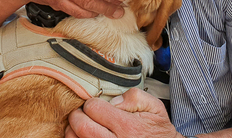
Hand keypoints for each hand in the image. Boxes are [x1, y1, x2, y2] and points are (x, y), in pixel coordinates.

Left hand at [65, 88, 180, 137]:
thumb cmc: (158, 132)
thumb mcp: (155, 107)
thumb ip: (135, 97)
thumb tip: (114, 100)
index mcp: (127, 126)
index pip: (94, 108)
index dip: (92, 103)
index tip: (96, 105)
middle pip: (81, 126)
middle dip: (77, 116)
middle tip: (82, 114)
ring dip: (74, 132)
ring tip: (82, 127)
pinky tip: (86, 137)